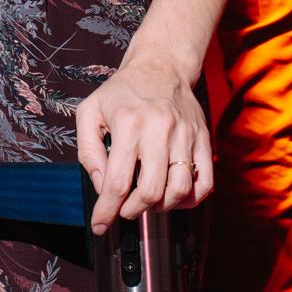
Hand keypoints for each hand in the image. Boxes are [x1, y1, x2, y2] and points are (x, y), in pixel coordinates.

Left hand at [76, 50, 213, 234]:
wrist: (161, 65)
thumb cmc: (122, 92)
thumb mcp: (90, 112)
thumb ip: (87, 151)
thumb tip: (101, 185)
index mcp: (128, 122)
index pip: (118, 181)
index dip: (107, 210)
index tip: (100, 225)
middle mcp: (159, 128)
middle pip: (151, 191)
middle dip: (133, 211)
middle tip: (124, 209)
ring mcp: (186, 134)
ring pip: (179, 190)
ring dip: (161, 208)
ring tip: (148, 202)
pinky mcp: (203, 138)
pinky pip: (204, 182)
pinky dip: (189, 199)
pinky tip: (173, 196)